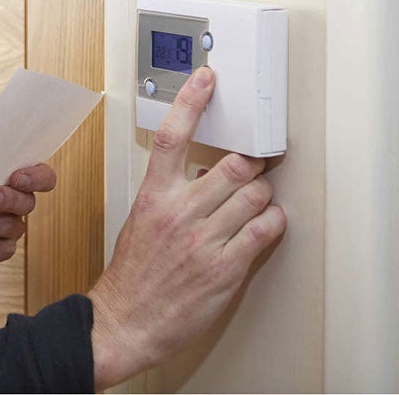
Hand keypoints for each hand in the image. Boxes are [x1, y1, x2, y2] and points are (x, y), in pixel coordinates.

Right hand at [87, 67, 286, 389]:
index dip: (191, 102)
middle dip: (251, 165)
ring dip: (262, 196)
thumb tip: (203, 173)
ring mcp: (204, 239)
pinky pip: (266, 228)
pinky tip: (262, 226)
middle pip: (234, 164)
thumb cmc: (133, 275)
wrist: (126, 321)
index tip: (206, 78)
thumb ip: (170, 194)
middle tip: (250, 170)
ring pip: (256, 193)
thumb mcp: (140, 221)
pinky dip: (273, 222)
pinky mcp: (226, 266)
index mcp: (154, 197)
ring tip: (252, 205)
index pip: (172, 137)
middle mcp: (179, 213)